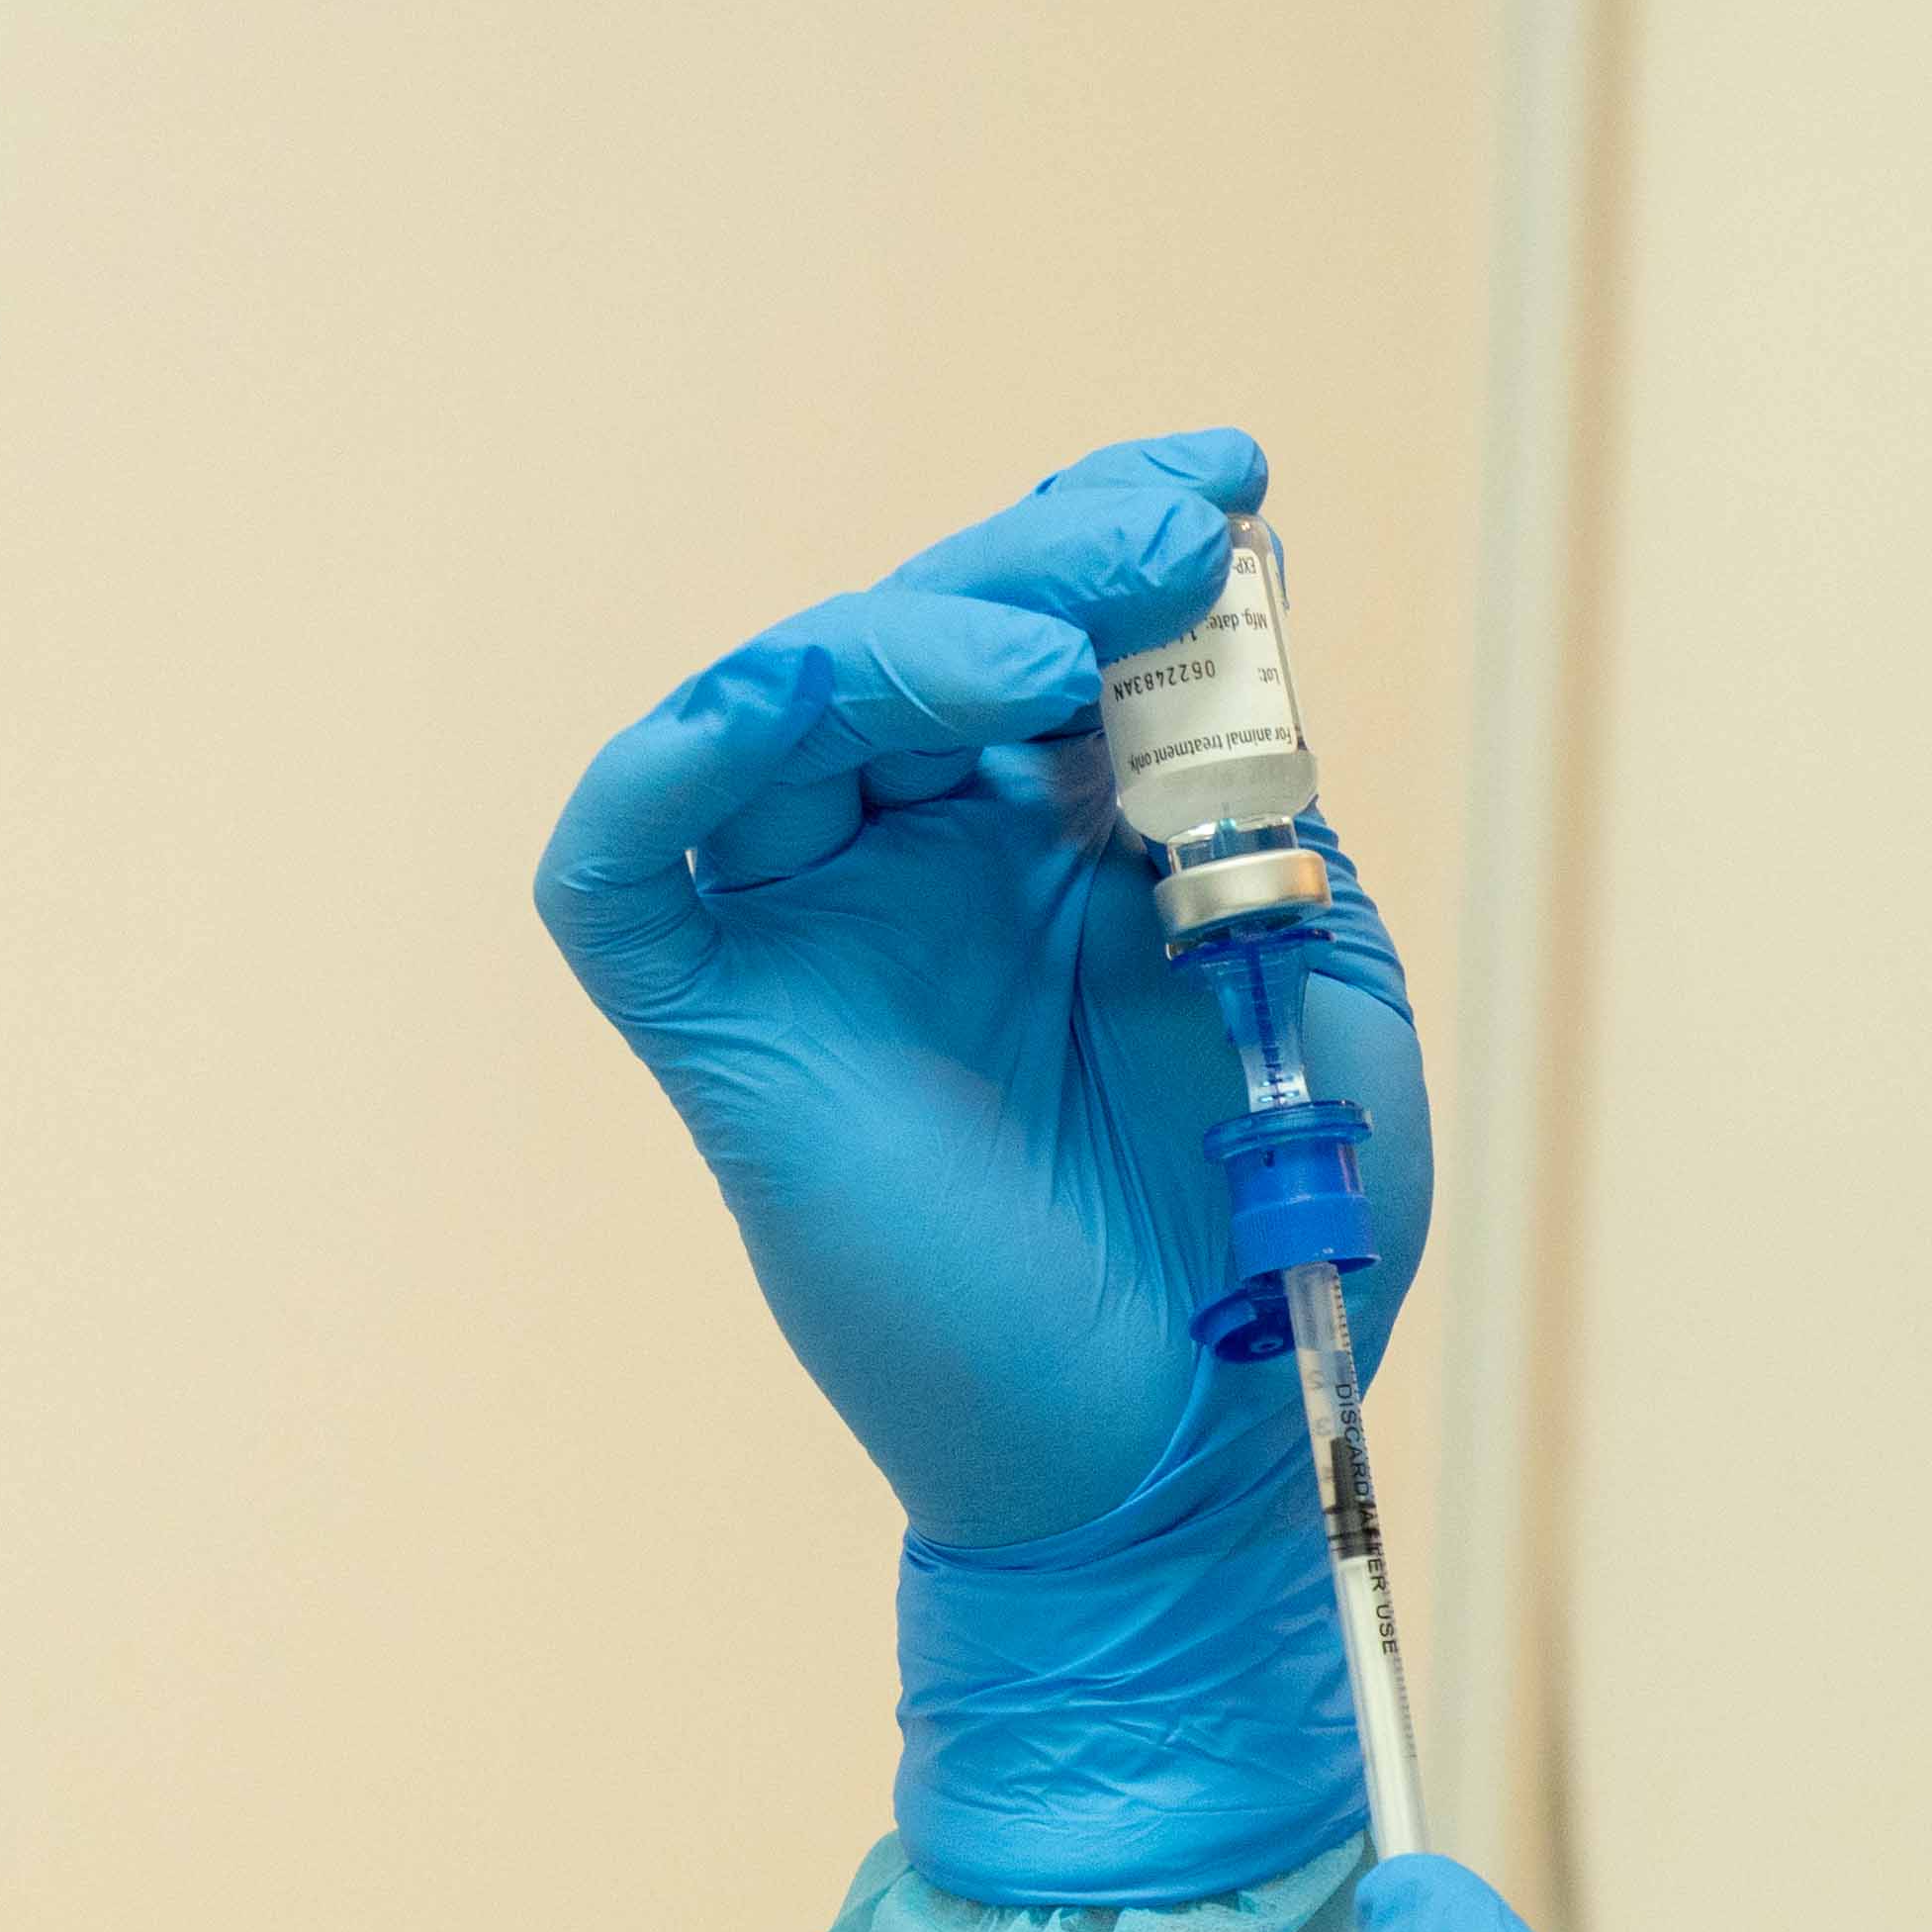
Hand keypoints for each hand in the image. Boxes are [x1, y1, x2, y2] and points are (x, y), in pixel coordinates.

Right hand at [539, 432, 1432, 1901]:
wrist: (1198, 1446)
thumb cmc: (1264, 1235)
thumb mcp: (1307, 972)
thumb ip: (1257, 807)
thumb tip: (1223, 624)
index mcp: (1057, 845)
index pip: (1048, 632)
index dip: (1114, 535)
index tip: (1227, 485)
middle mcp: (919, 867)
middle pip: (924, 639)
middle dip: (1044, 563)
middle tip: (1166, 537)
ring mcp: (813, 938)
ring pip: (787, 704)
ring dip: (907, 636)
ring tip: (1057, 653)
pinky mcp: (723, 1029)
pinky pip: (624, 863)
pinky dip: (679, 756)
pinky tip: (810, 703)